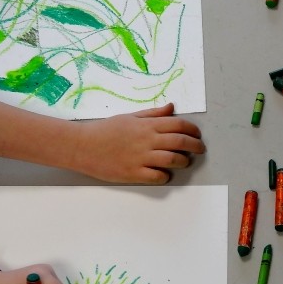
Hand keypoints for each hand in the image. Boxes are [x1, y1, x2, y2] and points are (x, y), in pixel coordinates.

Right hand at [75, 103, 205, 183]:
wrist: (82, 145)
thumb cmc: (106, 130)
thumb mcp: (130, 117)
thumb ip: (153, 114)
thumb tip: (172, 107)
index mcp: (147, 125)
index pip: (179, 124)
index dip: (193, 130)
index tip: (197, 135)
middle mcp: (147, 140)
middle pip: (180, 142)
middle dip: (195, 146)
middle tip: (200, 149)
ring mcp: (141, 158)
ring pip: (173, 160)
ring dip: (183, 161)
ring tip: (185, 162)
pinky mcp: (133, 173)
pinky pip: (157, 176)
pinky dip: (165, 176)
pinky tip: (165, 174)